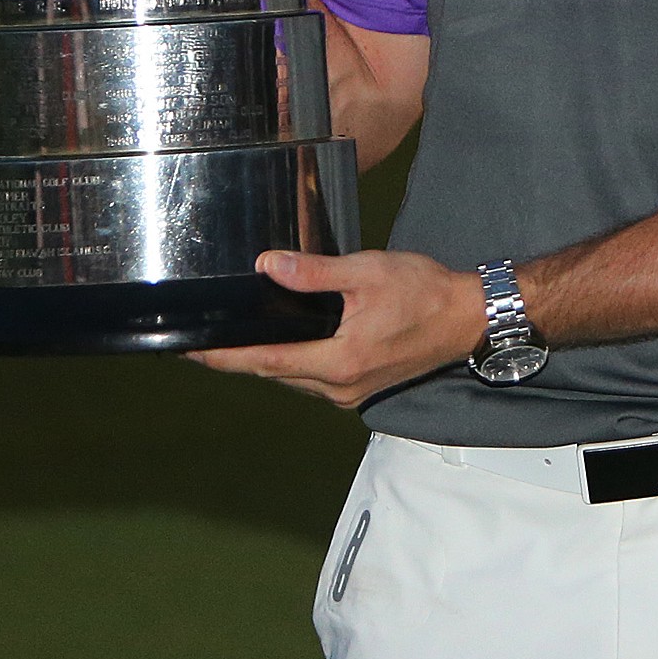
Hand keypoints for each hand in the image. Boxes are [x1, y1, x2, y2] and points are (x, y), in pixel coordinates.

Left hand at [187, 249, 485, 408]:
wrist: (467, 318)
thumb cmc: (425, 293)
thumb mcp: (366, 272)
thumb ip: (315, 272)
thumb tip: (270, 267)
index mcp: (340, 361)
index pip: (266, 361)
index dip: (224, 356)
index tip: (190, 351)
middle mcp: (341, 386)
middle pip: (274, 374)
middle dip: (236, 358)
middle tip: (199, 342)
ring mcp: (351, 391)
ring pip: (293, 378)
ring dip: (264, 361)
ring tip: (231, 341)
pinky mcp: (360, 387)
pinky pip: (313, 378)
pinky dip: (291, 362)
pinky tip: (280, 344)